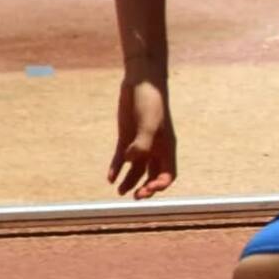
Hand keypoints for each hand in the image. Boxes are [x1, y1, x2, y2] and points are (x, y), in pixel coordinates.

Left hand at [107, 78, 176, 199]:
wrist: (140, 82)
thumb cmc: (150, 102)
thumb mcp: (148, 124)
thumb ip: (141, 145)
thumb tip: (130, 161)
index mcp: (166, 147)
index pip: (168, 174)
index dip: (159, 185)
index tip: (147, 189)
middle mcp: (154, 148)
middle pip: (152, 175)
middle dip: (144, 188)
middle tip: (134, 196)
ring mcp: (139, 142)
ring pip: (136, 168)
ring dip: (129, 181)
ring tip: (119, 191)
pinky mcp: (126, 137)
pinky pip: (121, 158)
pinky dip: (116, 168)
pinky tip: (110, 177)